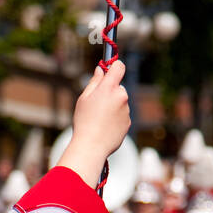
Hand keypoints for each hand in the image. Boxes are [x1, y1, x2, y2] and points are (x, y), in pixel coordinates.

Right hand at [57, 61, 130, 188]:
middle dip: (110, 92)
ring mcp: (126, 110)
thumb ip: (94, 82)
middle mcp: (121, 97)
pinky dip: (115, 118)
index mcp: (109, 88)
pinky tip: (104, 126)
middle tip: (96, 103)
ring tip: (99, 119)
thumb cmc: (84, 122)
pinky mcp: (128, 122)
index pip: (119, 67)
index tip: (109, 70)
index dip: (114, 66)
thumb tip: (101, 70)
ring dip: (112, 106)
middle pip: (118, 87)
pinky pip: (122, 115)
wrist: (92, 146)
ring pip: (120, 102)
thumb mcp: (84, 99)